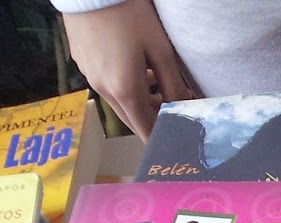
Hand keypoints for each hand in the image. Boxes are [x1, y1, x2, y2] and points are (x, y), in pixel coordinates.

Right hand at [60, 0, 196, 137]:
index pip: (145, 129)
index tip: (176, 136)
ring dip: (140, 99)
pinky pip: (106, 83)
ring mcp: (89, 75)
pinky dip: (124, 84)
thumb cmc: (129, 15)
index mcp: (124, 91)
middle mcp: (103, 89)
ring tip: (159, 82)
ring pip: (119, 100)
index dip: (162, 136)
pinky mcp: (82, 61)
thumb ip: (174, 85)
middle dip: (153, 117)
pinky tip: (138, 67)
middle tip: (174, 107)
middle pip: (132, 117)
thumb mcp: (161, 51)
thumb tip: (183, 108)